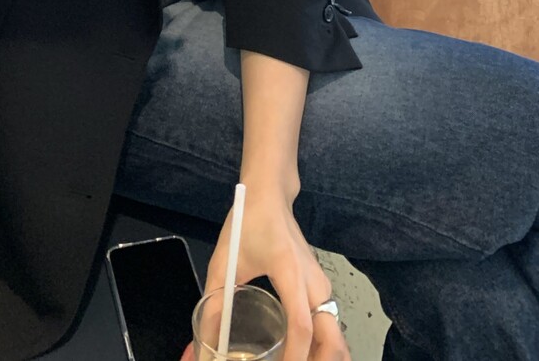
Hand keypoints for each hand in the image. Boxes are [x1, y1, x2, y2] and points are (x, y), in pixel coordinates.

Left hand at [179, 189, 350, 360]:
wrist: (271, 195)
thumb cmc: (248, 223)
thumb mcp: (223, 263)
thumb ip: (213, 306)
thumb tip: (202, 348)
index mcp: (290, 273)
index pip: (301, 325)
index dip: (294, 357)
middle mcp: (313, 282)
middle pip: (333, 338)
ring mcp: (322, 285)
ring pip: (336, 334)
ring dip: (324, 358)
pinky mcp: (321, 287)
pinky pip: (331, 325)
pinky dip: (323, 348)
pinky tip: (303, 357)